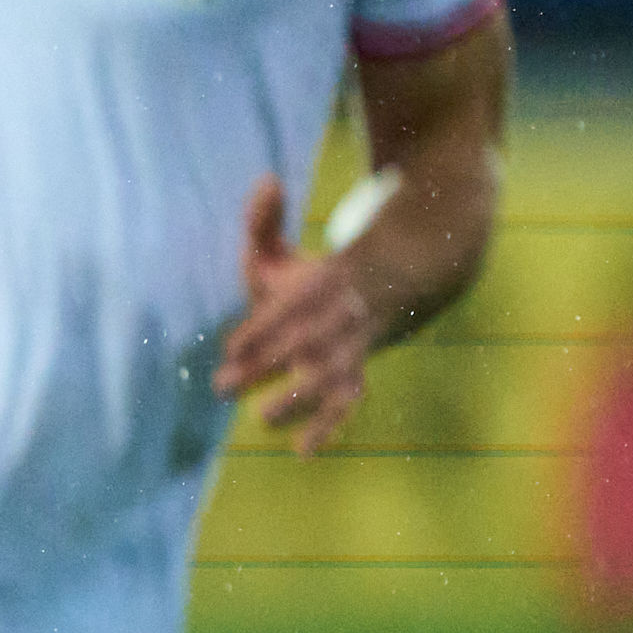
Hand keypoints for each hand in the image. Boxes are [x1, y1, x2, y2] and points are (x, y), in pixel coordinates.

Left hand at [213, 171, 384, 453]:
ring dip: (300, 399)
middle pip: (305, 344)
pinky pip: (348, 400)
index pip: (291, 309)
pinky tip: (304, 452)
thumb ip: (265, 220)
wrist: (408, 278)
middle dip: (268, 365)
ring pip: (332, 374)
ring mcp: (353, 345)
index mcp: (322, 283)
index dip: (263, 329)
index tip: (232, 350)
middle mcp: (340, 317)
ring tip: (265, 419)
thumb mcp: (291, 244)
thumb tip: (266, 180)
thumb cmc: (321, 273)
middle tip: (225, 387)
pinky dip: (329, 425)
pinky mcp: (358, 368)